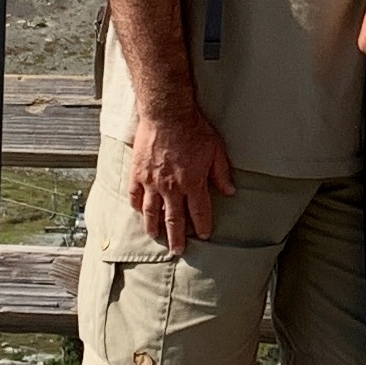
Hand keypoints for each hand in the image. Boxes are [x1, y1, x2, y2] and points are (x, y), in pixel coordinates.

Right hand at [125, 100, 236, 250]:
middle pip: (174, 220)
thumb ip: (222, 173)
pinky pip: (135, 196)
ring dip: (154, 227)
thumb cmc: (193, 129)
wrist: (167, 113)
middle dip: (177, 237)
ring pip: (152, 212)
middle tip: (178, 251)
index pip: (199, 212)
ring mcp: (152, 182)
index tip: (204, 235)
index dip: (202, 226)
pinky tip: (139, 213)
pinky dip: (137, 207)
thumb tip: (230, 191)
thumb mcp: (216, 150)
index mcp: (193, 183)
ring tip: (156, 237)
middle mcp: (172, 188)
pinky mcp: (137, 173)